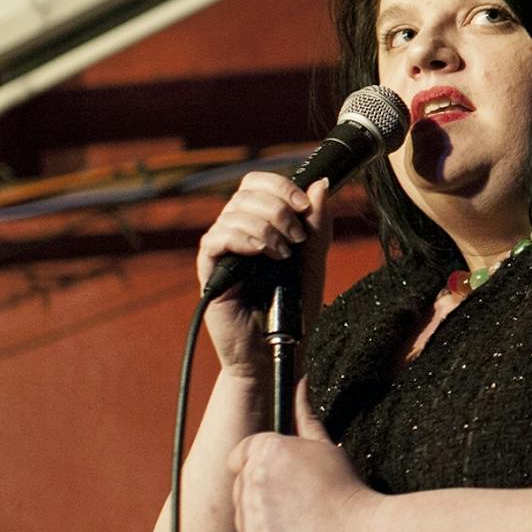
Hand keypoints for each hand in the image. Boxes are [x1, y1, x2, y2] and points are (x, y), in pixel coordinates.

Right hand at [197, 173, 333, 378]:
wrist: (280, 347)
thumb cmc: (295, 309)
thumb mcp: (314, 261)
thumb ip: (317, 225)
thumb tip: (321, 184)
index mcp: (262, 224)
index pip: (259, 184)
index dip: (280, 186)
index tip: (304, 207)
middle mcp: (239, 232)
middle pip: (246, 193)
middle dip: (278, 209)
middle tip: (296, 239)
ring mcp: (223, 250)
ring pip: (232, 213)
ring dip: (265, 228)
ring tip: (282, 256)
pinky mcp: (210, 271)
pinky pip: (214, 239)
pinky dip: (241, 239)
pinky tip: (261, 254)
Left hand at [226, 378, 375, 531]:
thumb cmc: (345, 487)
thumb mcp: (325, 446)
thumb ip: (304, 416)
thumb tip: (300, 381)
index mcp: (266, 450)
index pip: (239, 455)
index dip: (257, 466)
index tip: (280, 477)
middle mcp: (251, 481)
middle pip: (240, 488)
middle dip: (262, 495)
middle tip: (299, 502)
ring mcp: (250, 517)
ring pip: (243, 520)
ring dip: (264, 523)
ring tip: (300, 522)